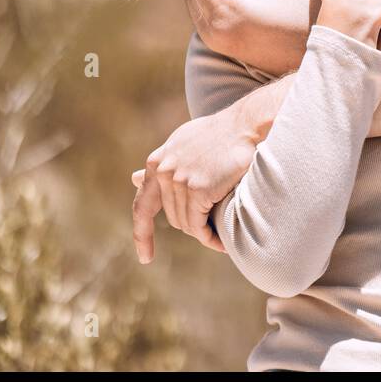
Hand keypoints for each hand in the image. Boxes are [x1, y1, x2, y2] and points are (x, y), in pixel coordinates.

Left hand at [131, 110, 256, 261]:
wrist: (246, 124)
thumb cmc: (220, 134)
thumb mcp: (182, 145)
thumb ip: (162, 165)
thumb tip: (134, 178)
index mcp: (157, 162)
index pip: (142, 205)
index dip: (142, 234)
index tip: (146, 257)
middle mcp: (163, 171)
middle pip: (172, 217)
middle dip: (192, 227)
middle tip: (213, 232)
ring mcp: (178, 180)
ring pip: (186, 224)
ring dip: (203, 234)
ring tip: (221, 239)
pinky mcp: (197, 189)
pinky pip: (200, 226)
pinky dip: (210, 238)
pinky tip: (222, 243)